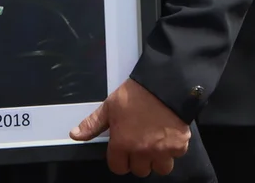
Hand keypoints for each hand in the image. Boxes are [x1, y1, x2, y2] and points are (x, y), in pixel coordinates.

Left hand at [69, 78, 189, 176]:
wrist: (164, 84)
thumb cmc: (135, 94)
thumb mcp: (109, 106)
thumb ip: (92, 124)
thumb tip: (74, 135)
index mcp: (122, 144)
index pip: (118, 168)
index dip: (119, 159)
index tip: (123, 149)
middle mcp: (142, 152)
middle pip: (140, 171)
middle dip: (139, 160)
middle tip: (141, 143)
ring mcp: (162, 151)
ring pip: (160, 169)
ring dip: (158, 159)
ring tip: (157, 143)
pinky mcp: (180, 145)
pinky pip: (177, 156)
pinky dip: (174, 148)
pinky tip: (169, 134)